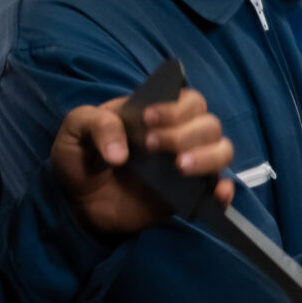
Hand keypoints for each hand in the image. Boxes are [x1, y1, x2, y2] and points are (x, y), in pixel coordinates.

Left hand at [49, 87, 235, 234]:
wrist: (77, 202)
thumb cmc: (81, 157)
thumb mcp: (75, 131)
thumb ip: (97, 126)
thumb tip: (120, 153)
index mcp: (156, 113)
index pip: (187, 100)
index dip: (175, 107)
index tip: (148, 119)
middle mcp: (178, 134)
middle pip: (209, 123)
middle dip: (184, 133)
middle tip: (151, 146)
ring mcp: (187, 164)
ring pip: (222, 150)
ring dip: (207, 156)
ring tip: (179, 166)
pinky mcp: (189, 195)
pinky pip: (220, 190)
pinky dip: (225, 190)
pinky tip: (216, 193)